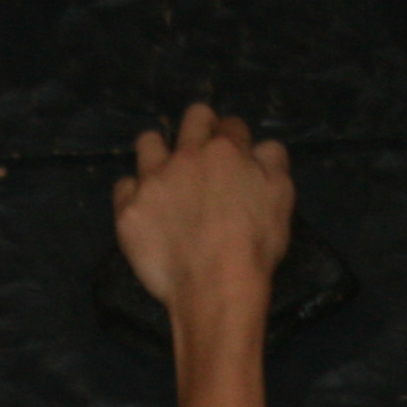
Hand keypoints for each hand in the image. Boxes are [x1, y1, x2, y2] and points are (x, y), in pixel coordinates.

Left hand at [113, 103, 294, 326]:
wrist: (215, 287)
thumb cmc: (254, 246)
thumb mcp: (282, 197)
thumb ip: (272, 162)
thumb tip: (262, 148)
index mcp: (226, 151)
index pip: (231, 125)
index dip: (235, 137)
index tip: (235, 154)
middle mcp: (186, 156)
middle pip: (192, 118)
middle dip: (201, 125)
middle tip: (202, 150)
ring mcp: (153, 181)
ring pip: (149, 142)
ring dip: (158, 150)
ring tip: (165, 173)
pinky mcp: (129, 209)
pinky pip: (124, 186)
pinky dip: (134, 194)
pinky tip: (144, 209)